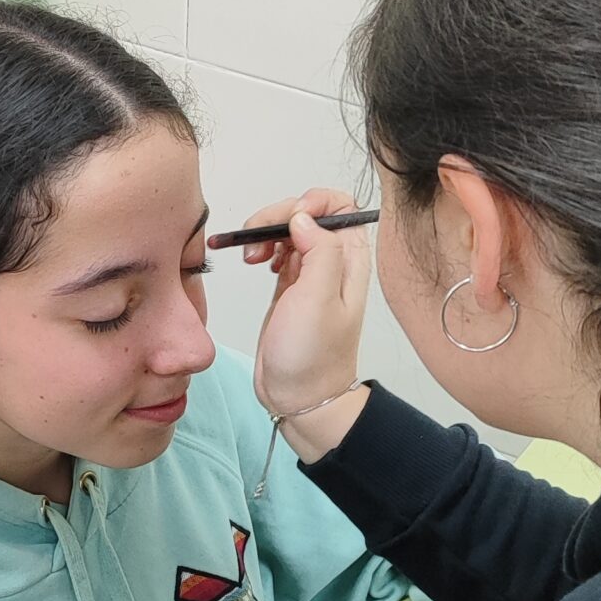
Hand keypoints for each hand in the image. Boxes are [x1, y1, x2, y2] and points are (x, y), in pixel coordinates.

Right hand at [249, 187, 373, 461]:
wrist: (300, 398)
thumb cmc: (312, 357)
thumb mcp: (319, 299)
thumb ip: (319, 251)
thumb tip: (304, 217)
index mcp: (349, 261)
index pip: (340, 205)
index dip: (313, 202)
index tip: (289, 221)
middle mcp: (333, 263)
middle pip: (307, 212)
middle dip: (278, 217)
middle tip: (257, 241)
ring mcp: (309, 274)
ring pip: (289, 230)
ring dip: (265, 233)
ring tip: (251, 258)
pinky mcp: (288, 288)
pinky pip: (276, 251)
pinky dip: (260, 248)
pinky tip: (253, 263)